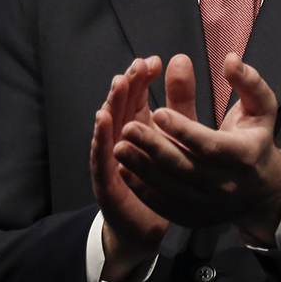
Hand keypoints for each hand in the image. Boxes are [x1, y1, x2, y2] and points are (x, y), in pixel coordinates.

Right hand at [90, 57, 168, 281]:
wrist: (148, 222)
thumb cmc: (162, 174)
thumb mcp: (174, 133)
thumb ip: (179, 100)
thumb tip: (180, 58)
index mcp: (135, 125)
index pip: (135, 95)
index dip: (141, 78)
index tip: (153, 61)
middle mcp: (119, 138)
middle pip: (120, 106)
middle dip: (126, 85)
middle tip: (136, 66)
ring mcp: (109, 158)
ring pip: (108, 127)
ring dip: (111, 104)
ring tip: (118, 84)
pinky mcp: (104, 180)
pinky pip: (100, 157)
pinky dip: (100, 139)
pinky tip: (103, 122)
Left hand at [115, 53, 280, 245]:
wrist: (262, 190)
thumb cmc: (256, 138)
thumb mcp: (262, 107)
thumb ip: (248, 82)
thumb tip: (230, 59)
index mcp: (245, 156)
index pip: (210, 145)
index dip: (183, 129)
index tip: (158, 111)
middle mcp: (228, 185)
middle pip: (186, 168)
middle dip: (154, 148)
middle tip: (127, 128)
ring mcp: (210, 206)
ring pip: (171, 188)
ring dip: (142, 168)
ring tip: (118, 146)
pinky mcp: (195, 217)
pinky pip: (164, 205)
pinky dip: (143, 190)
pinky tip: (124, 170)